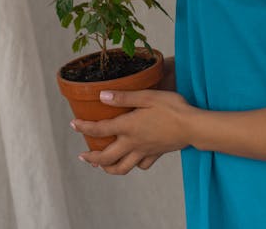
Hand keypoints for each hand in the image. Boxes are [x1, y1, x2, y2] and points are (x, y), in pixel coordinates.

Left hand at [71, 88, 194, 174]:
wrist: (192, 126)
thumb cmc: (172, 107)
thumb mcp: (147, 96)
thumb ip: (124, 98)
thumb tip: (102, 96)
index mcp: (128, 127)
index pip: (100, 129)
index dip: (84, 127)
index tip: (73, 124)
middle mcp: (133, 143)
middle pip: (106, 158)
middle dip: (91, 158)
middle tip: (83, 155)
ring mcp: (144, 151)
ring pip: (121, 168)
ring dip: (108, 168)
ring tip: (101, 165)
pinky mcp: (156, 154)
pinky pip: (140, 165)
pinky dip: (132, 165)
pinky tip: (132, 160)